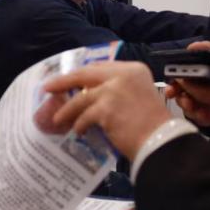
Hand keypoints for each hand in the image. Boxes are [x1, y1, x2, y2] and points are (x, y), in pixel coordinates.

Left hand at [43, 62, 170, 156]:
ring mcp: (114, 90)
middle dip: (64, 81)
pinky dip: (79, 124)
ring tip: (58, 119)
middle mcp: (124, 75)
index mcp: (134, 69)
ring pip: (81, 98)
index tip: (70, 79)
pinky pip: (84, 116)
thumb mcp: (138, 95)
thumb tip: (88, 92)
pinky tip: (78, 131)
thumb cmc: (152, 124)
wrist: (162, 142)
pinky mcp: (106, 108)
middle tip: (48, 87)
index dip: (83, 73)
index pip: (101, 67)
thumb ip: (117, 89)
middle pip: (85, 74)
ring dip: (67, 110)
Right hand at [165, 41, 209, 122]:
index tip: (174, 86)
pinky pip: (203, 107)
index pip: (193, 56)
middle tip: (189, 105)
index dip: (178, 70)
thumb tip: (181, 82)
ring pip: (194, 97)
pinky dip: (205, 115)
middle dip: (186, 96)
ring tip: (208, 115)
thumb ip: (200, 89)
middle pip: (188, 80)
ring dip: (196, 109)